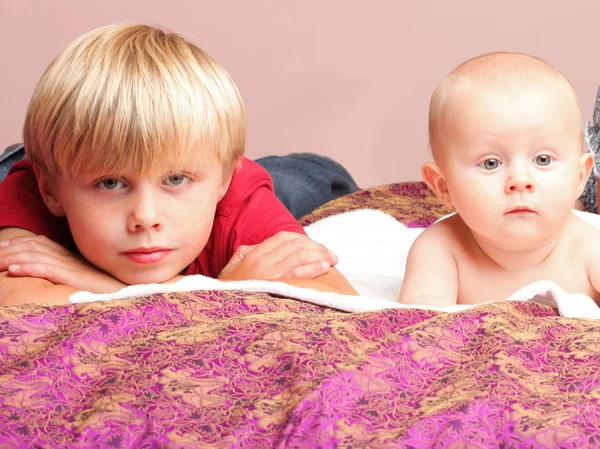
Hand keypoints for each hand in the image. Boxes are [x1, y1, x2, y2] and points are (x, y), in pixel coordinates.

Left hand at [0, 235, 126, 292]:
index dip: (18, 243)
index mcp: (70, 257)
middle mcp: (69, 258)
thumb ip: (68, 273)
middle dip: (9, 249)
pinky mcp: (75, 277)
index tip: (2, 247)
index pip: (40, 243)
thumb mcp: (84, 279)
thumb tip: (51, 276)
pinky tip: (15, 270)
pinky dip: (30, 267)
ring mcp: (72, 267)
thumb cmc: (108, 290)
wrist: (128, 294)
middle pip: (33, 246)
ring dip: (12, 257)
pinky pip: (49, 269)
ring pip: (36, 255)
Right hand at [218, 231, 337, 281]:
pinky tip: (324, 268)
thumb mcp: (232, 266)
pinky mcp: (272, 287)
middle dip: (317, 248)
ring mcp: (267, 274)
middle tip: (332, 254)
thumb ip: (246, 253)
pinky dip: (312, 269)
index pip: (283, 239)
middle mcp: (261, 260)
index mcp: (254, 253)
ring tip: (333, 259)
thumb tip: (259, 246)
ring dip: (319, 256)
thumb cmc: (225, 290)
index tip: (316, 245)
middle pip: (295, 246)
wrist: (214, 309)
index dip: (303, 239)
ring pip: (298, 257)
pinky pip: (296, 274)